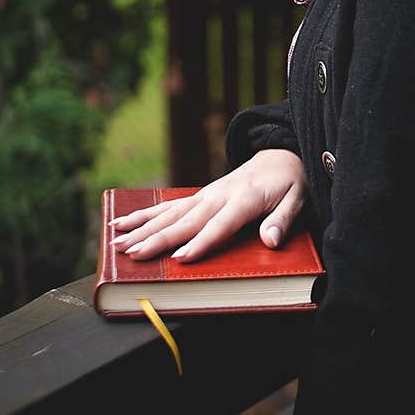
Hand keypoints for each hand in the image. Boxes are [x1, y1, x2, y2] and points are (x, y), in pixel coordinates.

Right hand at [108, 149, 308, 261]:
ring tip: (118, 242)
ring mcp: (206, 194)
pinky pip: (168, 206)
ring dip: (143, 228)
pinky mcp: (199, 196)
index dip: (201, 242)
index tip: (181, 258)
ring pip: (170, 213)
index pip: (220, 225)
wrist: (282, 156)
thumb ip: (282, 220)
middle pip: (187, 221)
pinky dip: (144, 214)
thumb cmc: (291, 183)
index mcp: (245, 199)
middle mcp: (219, 195)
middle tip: (134, 254)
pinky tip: (121, 222)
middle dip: (159, 239)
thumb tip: (271, 240)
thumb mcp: (297, 200)